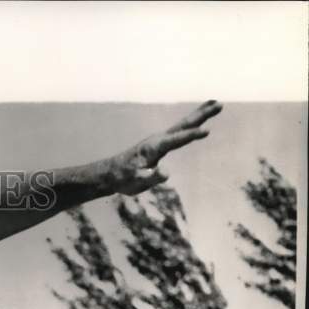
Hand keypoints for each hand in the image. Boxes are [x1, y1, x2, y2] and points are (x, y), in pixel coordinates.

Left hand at [105, 100, 221, 194]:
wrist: (111, 173)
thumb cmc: (124, 179)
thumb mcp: (136, 182)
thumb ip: (151, 177)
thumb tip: (166, 171)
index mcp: (153, 148)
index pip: (176, 141)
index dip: (191, 136)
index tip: (207, 131)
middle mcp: (158, 140)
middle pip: (183, 125)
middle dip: (201, 115)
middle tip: (220, 104)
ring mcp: (160, 140)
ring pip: (183, 125)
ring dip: (200, 114)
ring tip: (216, 104)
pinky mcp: (161, 143)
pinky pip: (180, 131)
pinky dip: (192, 123)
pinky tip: (199, 121)